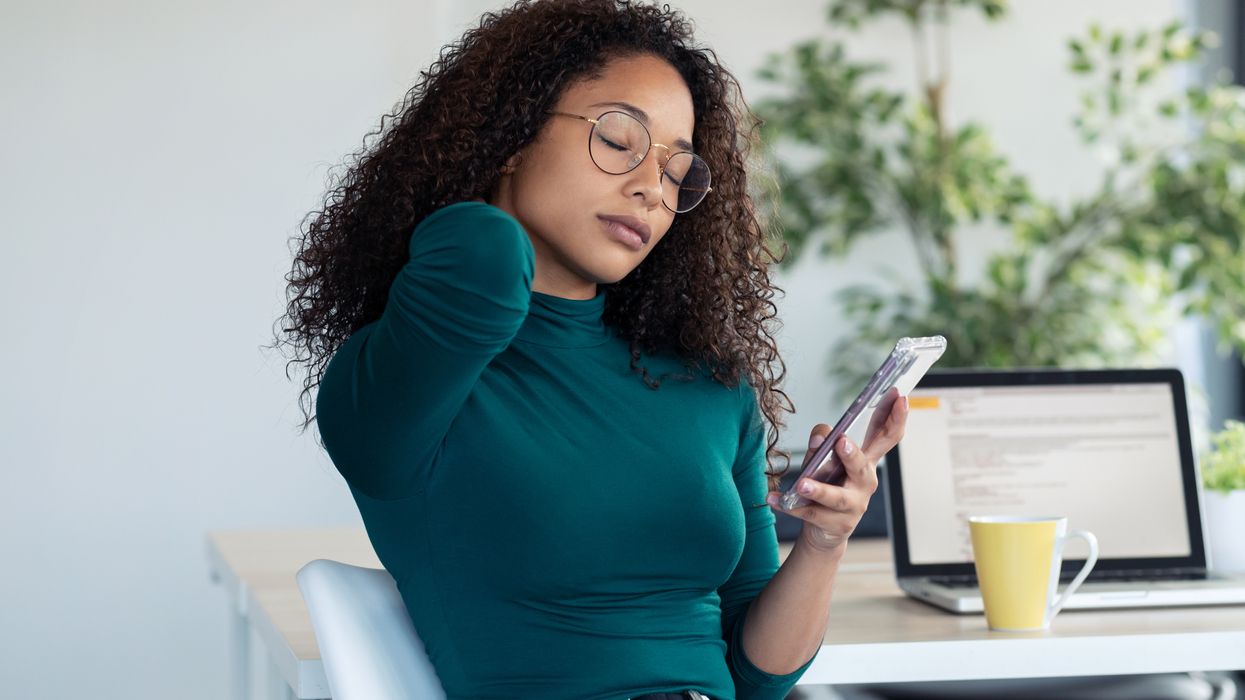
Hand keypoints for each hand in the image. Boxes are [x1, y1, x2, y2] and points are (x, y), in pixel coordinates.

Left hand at [766, 388, 909, 553]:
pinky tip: (775, 499)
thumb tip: (820, 437)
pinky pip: (812, 513)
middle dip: (853, 455)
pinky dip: (791, 506)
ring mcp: (854, 506)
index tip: (900, 396)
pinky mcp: (837, 524)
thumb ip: (822, 442)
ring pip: (837, 497)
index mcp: (866, 460)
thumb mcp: (824, 459)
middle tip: (842, 442)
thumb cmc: (828, 485)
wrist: (823, 529)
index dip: (896, 417)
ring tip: (802, 483)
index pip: (886, 436)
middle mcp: (864, 482)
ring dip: (819, 489)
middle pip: (863, 467)